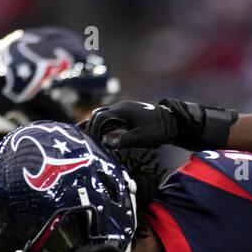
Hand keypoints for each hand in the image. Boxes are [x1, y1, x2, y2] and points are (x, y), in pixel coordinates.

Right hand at [83, 98, 236, 151]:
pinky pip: (111, 120)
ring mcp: (124, 111)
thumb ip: (125, 139)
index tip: (90, 141)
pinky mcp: (128, 116)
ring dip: (94, 125)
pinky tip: (100, 136)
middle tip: (78, 137)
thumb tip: (108, 143)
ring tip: (84, 136)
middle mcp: (121, 108)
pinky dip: (103, 126)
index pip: (100, 117)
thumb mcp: (142, 137)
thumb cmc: (159, 130)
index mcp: (122, 111)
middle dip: (88, 125)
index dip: (93, 129)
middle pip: (98, 114)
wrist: (173, 122)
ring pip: (103, 116)